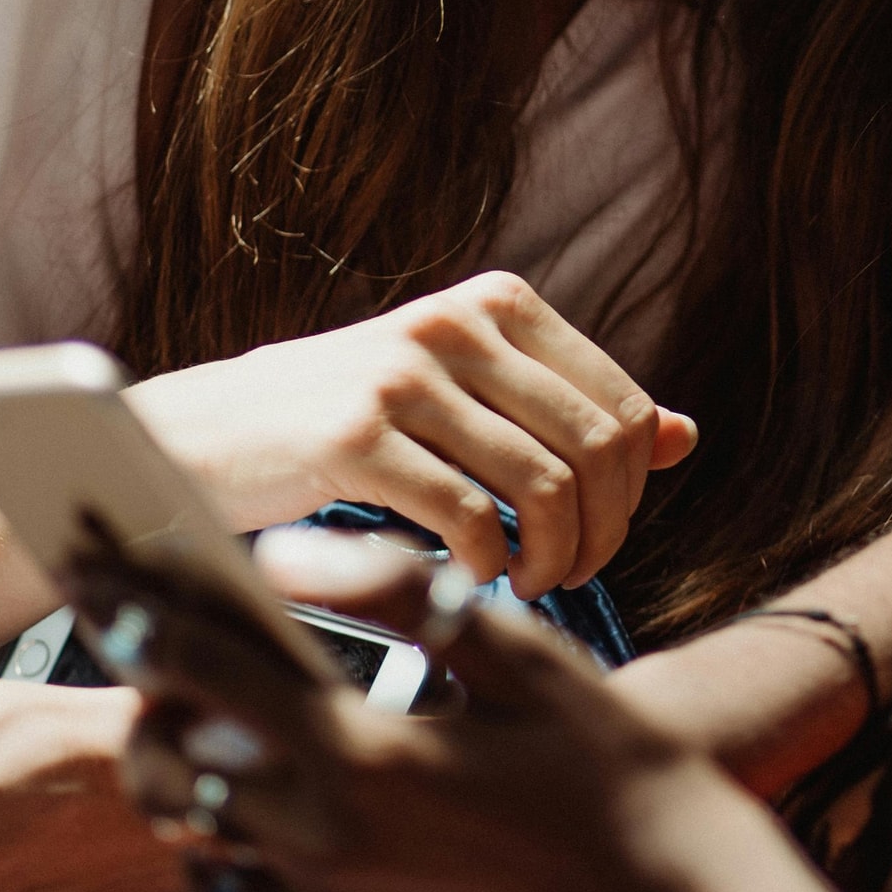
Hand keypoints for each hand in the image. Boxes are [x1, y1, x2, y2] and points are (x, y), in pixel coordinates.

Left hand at [118, 536, 835, 891]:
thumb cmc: (617, 771)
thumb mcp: (523, 657)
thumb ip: (396, 594)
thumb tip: (284, 550)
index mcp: (359, 758)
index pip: (201, 673)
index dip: (138, 611)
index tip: (97, 572)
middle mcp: (329, 852)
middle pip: (171, 772)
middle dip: (153, 710)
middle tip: (163, 664)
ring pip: (211, 853)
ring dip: (209, 791)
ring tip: (241, 743)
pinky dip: (280, 861)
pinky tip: (330, 821)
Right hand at [128, 270, 697, 596]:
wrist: (208, 436)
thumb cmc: (345, 426)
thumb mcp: (466, 399)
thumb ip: (568, 413)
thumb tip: (684, 437)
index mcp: (498, 304)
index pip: (622, 406)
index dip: (628, 492)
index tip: (595, 539)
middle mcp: (458, 324)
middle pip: (598, 447)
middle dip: (602, 532)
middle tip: (567, 578)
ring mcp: (405, 375)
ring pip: (546, 486)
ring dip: (553, 559)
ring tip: (525, 586)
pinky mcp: (354, 435)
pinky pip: (469, 518)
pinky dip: (486, 569)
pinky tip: (469, 583)